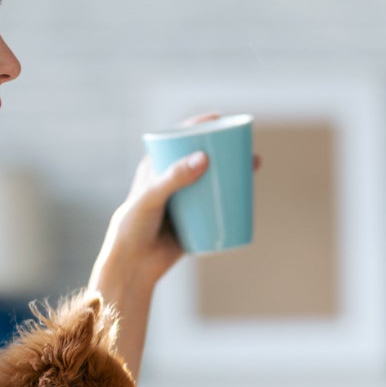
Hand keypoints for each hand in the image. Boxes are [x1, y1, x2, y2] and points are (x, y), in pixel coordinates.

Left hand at [88, 114, 237, 374]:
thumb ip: (174, 177)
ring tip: (253, 165)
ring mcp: (184, 202)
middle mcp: (171, 182)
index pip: (178, 140)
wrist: (133, 266)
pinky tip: (249, 191)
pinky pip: (216, 206)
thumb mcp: (152, 198)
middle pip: (202, 158)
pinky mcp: (193, 221)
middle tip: (245, 147)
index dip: (199, 126)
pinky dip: (232, 197)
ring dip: (234, 171)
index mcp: (156, 168)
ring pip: (212, 181)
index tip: (221, 120)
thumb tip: (205, 158)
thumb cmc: (134, 227)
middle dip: (226, 149)